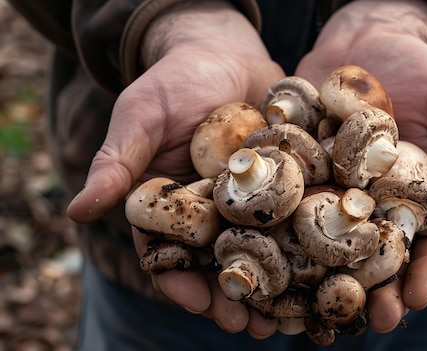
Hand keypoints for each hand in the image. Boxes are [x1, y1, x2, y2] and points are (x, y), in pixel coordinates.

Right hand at [66, 1, 283, 336]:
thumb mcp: (141, 115)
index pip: (171, 254)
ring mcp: (252, 200)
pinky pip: (299, 216)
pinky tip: (327, 265)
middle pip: (221, 264)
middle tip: (251, 327)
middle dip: (235, 297)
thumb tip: (78, 210)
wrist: (224, 50)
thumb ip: (117, 162)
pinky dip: (310, 243)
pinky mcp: (287, 182)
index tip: (201, 304)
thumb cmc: (175, 79)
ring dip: (275, 286)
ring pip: (263, 252)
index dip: (183, 283)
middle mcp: (212, 211)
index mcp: (171, 206)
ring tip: (291, 317)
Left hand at [295, 0, 426, 332]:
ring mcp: (339, 193)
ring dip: (329, 277)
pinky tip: (273, 258)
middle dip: (378, 289)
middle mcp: (381, 202)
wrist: (363, 43)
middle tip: (373, 319)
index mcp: (425, 194)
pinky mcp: (302, 176)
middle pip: (381, 254)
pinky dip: (283, 234)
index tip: (419, 298)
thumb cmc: (418, 69)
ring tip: (321, 308)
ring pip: (334, 243)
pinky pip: (292, 207)